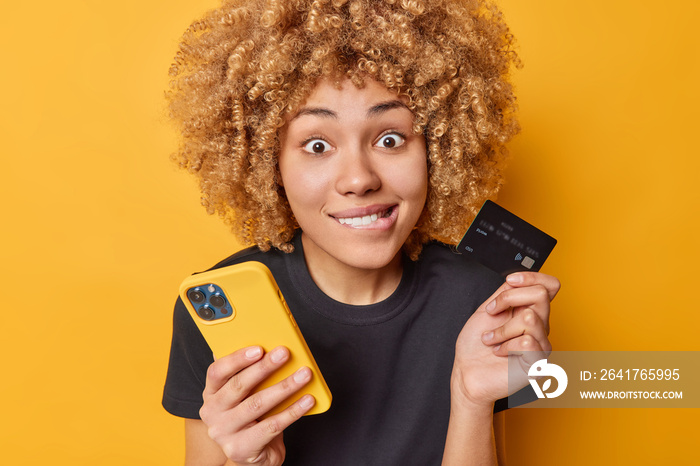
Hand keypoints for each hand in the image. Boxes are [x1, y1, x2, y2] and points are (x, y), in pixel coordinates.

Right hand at [199, 345, 315, 464]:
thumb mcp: (244, 395)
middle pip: (238, 386)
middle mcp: (212, 412)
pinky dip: (292, 411)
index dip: (237, 359)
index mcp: (211, 393)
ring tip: (304, 374)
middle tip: (284, 353)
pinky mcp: (240, 448)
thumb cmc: (250, 418)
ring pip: (257, 404)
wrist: (251, 455)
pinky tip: (307, 400)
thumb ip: (249, 374)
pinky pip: (271, 426)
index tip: (259, 348)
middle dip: (264, 367)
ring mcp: (224, 433)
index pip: (217, 371)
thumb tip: (271, 349)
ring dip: (284, 387)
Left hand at [451, 272, 559, 407]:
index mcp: (530, 311)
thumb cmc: (476, 345)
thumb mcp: (488, 309)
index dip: (531, 277)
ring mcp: (541, 345)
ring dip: (501, 329)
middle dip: (508, 299)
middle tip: (492, 312)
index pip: (550, 285)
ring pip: (529, 318)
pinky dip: (505, 346)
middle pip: (541, 294)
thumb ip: (506, 292)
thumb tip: (518, 278)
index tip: (510, 280)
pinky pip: (526, 342)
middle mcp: (540, 327)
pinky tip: (500, 353)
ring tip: (492, 340)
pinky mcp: (539, 363)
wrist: (467, 371)